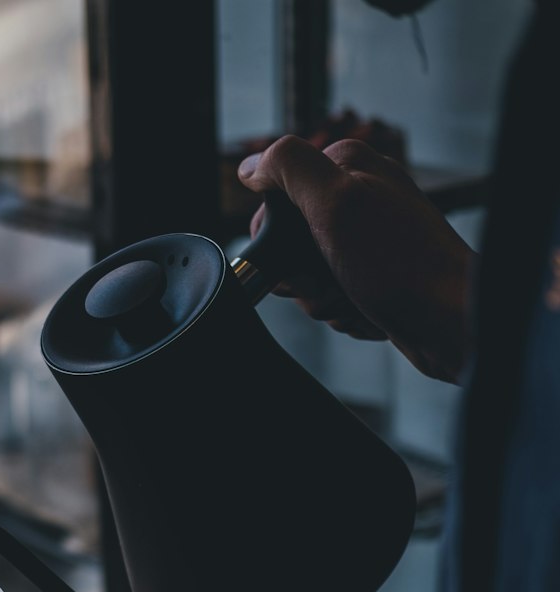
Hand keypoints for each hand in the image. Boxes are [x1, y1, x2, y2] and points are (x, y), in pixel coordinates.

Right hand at [239, 136, 474, 383]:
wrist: (449, 319)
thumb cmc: (401, 264)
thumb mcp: (336, 201)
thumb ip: (289, 169)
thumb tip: (250, 165)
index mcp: (348, 167)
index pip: (276, 199)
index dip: (277, 239)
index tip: (299, 259)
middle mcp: (360, 199)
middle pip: (291, 244)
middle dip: (302, 278)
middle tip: (329, 282)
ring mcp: (368, 241)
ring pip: (312, 278)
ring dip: (324, 302)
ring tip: (354, 300)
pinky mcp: (376, 276)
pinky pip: (336, 299)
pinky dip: (345, 314)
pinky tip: (367, 312)